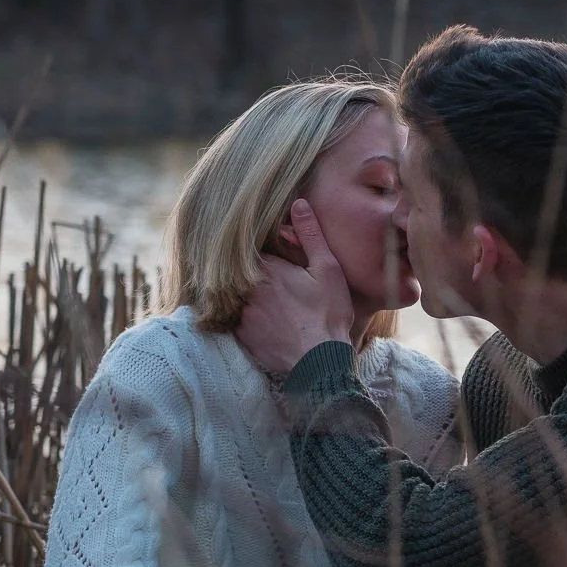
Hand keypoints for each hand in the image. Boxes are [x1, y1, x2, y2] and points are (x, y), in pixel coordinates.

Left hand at [237, 198, 354, 376]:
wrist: (320, 362)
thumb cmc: (328, 314)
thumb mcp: (327, 269)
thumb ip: (310, 234)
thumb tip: (299, 204)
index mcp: (267, 268)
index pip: (252, 249)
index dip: (263, 252)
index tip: (274, 258)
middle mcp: (247, 288)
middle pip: (243, 273)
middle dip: (256, 275)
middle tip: (277, 286)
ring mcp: (242, 313)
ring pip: (239, 296)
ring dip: (251, 297)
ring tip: (273, 305)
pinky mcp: (242, 336)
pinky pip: (239, 321)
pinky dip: (250, 320)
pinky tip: (267, 324)